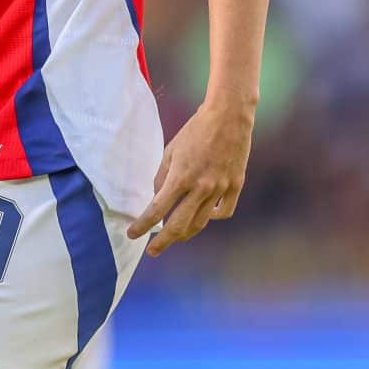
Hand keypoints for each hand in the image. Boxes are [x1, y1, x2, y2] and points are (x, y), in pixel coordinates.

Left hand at [129, 100, 253, 256]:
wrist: (229, 117)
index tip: (132, 234)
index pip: (156, 210)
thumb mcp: (171, 151)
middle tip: (152, 251)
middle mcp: (201, 187)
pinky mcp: (236, 185)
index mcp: (180, 177)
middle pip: (178, 225)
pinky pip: (223, 211)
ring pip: (201, 222)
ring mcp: (220, 188)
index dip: (143, 225)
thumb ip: (162, 176)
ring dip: (185, 234)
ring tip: (175, 238)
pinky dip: (212, 217)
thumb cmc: (195, 130)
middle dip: (163, 241)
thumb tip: (157, 198)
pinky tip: (204, 216)